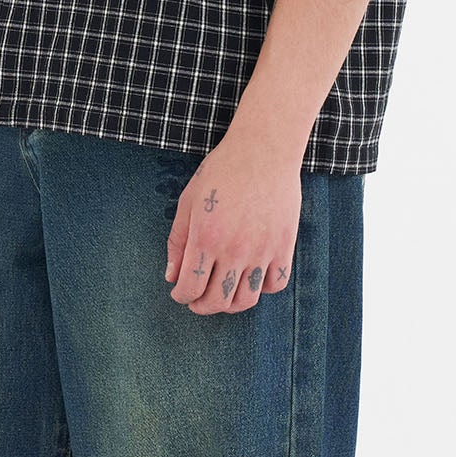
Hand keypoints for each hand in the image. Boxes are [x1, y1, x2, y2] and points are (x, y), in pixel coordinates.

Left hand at [164, 126, 301, 313]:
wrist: (263, 150)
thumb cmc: (222, 171)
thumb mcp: (188, 202)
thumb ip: (178, 242)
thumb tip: (172, 277)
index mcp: (205, 238)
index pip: (190, 288)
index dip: (181, 296)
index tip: (180, 292)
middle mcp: (234, 250)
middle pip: (216, 301)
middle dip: (201, 306)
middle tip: (197, 300)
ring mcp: (262, 250)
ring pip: (246, 300)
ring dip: (230, 304)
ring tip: (223, 292)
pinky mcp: (283, 246)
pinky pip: (275, 284)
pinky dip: (262, 288)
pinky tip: (251, 277)